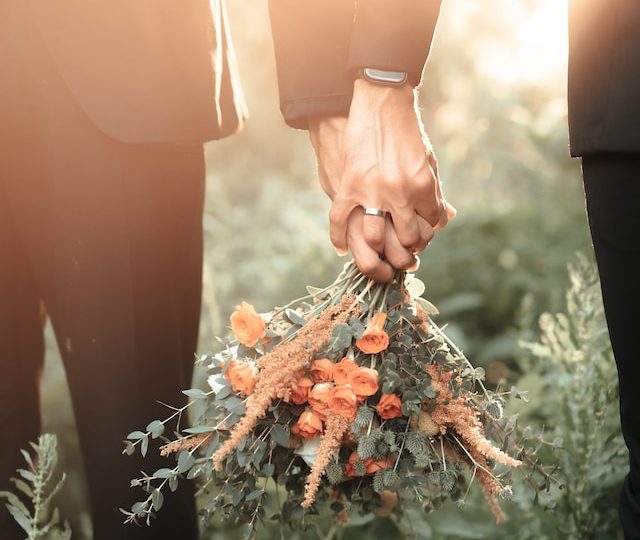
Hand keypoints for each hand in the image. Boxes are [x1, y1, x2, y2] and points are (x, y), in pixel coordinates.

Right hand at [309, 79, 454, 280]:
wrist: (381, 102)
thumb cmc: (408, 131)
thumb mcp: (428, 159)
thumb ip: (435, 190)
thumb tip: (447, 217)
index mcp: (423, 185)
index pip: (431, 225)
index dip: (428, 233)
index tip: (421, 234)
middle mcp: (399, 193)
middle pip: (407, 239)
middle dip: (408, 249)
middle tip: (404, 251)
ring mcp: (372, 191)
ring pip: (374, 238)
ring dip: (377, 249)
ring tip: (378, 249)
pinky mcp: (348, 185)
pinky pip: (339, 220)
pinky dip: (338, 238)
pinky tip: (342, 247)